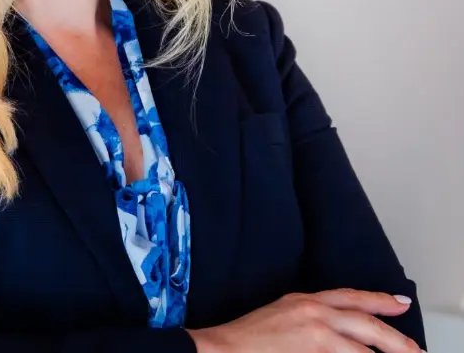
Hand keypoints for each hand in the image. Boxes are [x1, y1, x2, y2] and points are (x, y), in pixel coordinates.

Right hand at [187, 289, 423, 352]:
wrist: (227, 348)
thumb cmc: (250, 337)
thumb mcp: (283, 314)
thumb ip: (310, 316)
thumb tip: (336, 330)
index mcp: (306, 300)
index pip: (350, 296)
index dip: (378, 299)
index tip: (399, 302)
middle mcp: (315, 312)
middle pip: (367, 322)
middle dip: (396, 338)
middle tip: (415, 350)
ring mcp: (317, 334)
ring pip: (364, 348)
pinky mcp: (315, 352)